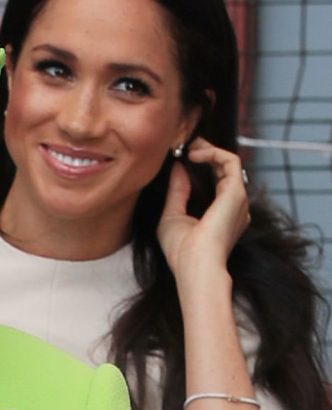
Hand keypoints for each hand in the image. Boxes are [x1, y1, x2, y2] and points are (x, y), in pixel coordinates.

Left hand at [157, 138, 249, 275]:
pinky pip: (230, 161)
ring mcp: (238, 199)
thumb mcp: (172, 215)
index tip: (180, 157)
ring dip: (208, 149)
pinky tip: (194, 154)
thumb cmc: (182, 250)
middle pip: (223, 170)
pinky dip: (213, 152)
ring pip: (228, 162)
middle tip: (185, 145)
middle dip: (205, 152)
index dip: (200, 165)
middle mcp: (234, 206)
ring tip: (188, 147)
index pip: (215, 182)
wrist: (195, 264)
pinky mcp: (236, 192)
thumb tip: (178, 167)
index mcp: (221, 214)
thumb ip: (177, 191)